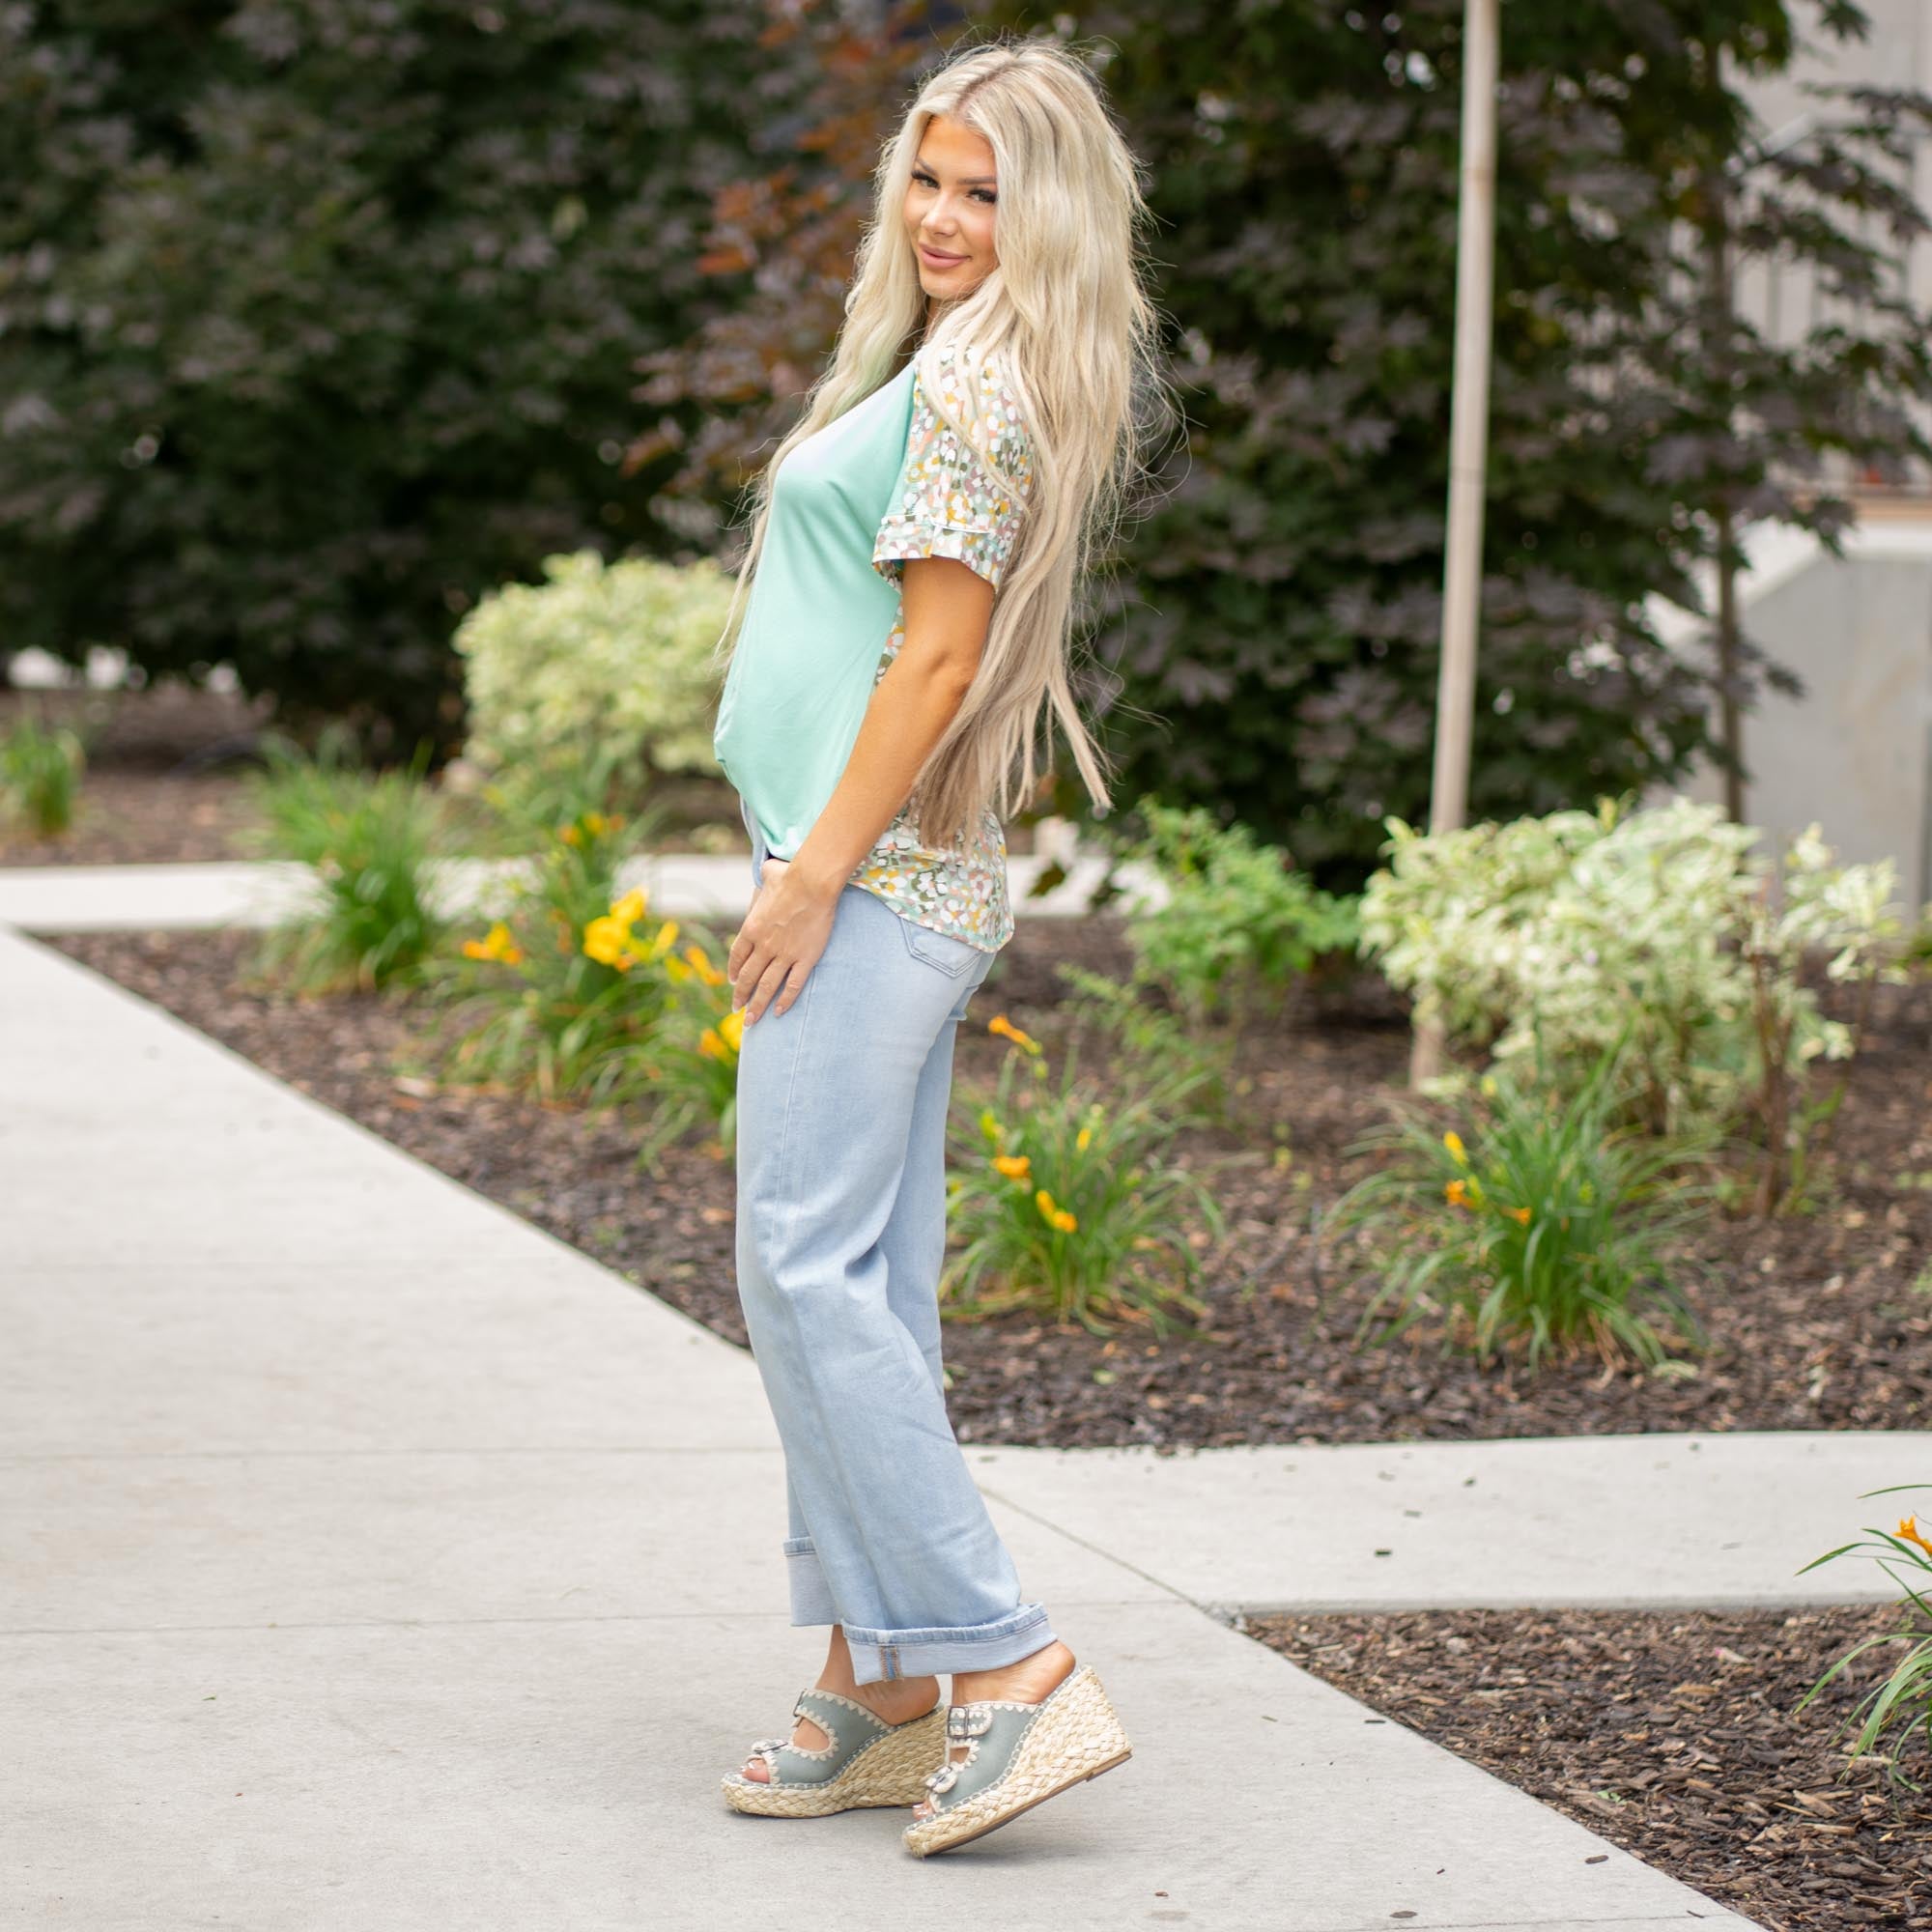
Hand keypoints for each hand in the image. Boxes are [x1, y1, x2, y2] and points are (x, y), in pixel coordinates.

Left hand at [729, 856, 835, 1025]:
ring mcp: (784, 954)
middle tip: (736, 1009)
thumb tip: (766, 869)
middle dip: (741, 996)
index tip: (733, 983)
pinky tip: (778, 1012)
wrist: (811, 883)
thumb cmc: (790, 875)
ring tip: (751, 1021)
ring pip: (766, 987)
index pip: (738, 957)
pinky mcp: (804, 959)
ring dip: (757, 1006)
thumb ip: (763, 878)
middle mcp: (763, 946)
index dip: (734, 972)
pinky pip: (792, 985)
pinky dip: (784, 1001)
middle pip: (748, 977)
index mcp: (751, 928)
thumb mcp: (768, 876)